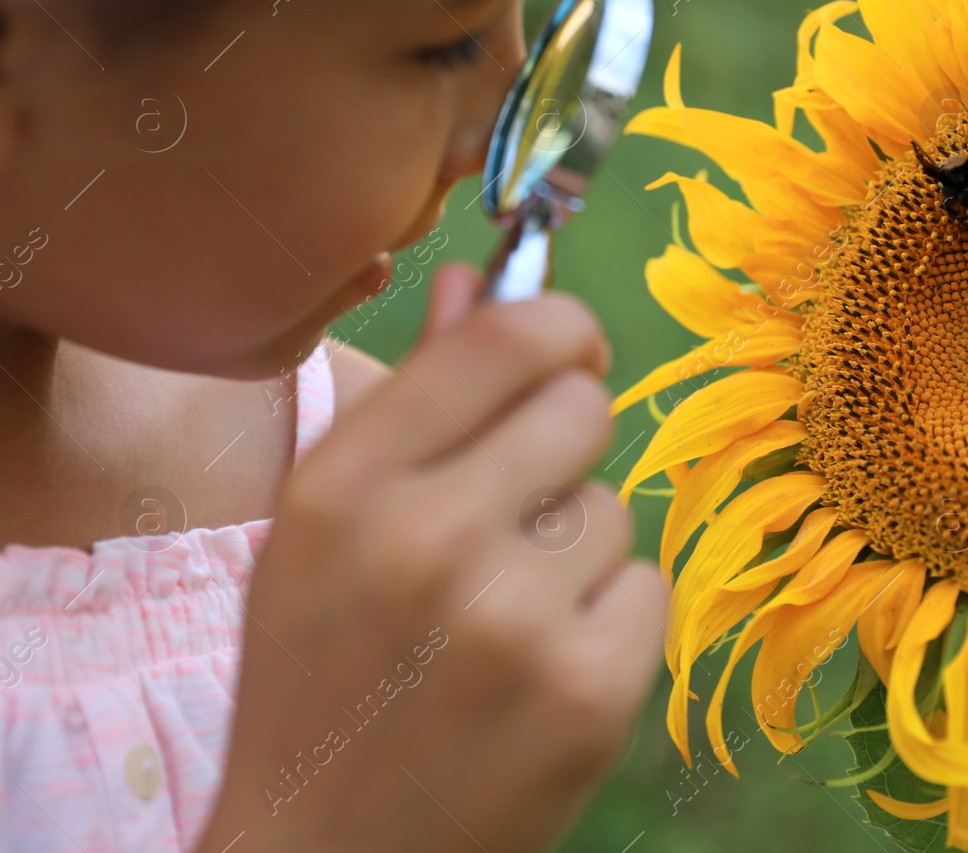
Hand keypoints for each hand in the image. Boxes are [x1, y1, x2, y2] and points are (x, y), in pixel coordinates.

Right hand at [198, 262, 666, 852]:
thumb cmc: (319, 680)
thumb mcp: (323, 532)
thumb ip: (412, 396)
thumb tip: (479, 279)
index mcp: (346, 485)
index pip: (506, 337)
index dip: (559, 326)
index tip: (566, 350)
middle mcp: (429, 538)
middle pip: (583, 406)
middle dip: (560, 447)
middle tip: (511, 515)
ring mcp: (516, 618)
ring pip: (616, 506)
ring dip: (576, 550)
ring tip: (502, 619)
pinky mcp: (591, 690)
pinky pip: (648, 586)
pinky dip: (609, 621)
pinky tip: (542, 669)